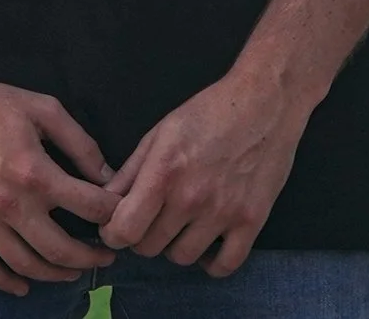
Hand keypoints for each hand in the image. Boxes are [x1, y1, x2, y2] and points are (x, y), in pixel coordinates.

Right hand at [0, 65, 121, 295]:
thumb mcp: (44, 109)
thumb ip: (81, 144)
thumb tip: (108, 176)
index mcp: (34, 172)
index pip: (90, 207)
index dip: (113, 215)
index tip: (120, 218)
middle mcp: (8, 203)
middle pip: (61, 249)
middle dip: (91, 257)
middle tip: (105, 256)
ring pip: (26, 264)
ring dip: (56, 274)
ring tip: (73, 271)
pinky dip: (8, 282)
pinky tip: (24, 286)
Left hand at [98, 72, 309, 277]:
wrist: (265, 103)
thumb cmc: (208, 113)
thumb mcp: (160, 134)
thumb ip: (130, 172)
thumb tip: (103, 202)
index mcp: (164, 173)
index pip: (125, 229)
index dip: (113, 233)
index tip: (117, 226)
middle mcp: (191, 198)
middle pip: (149, 246)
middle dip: (142, 236)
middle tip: (151, 219)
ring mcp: (223, 212)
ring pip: (182, 257)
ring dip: (174, 246)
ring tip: (180, 226)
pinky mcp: (252, 221)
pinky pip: (225, 265)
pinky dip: (212, 264)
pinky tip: (207, 246)